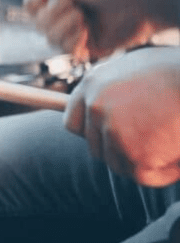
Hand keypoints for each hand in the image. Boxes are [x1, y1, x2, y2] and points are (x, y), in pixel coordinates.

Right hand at [24, 0, 179, 59]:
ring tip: (83, 18)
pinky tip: (86, 31)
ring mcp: (75, 30)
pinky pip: (65, 49)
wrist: (144, 1)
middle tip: (73, 4)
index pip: (31, 3)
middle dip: (51, 14)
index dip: (33, 2)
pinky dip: (73, 40)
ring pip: (48, 37)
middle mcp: (65, 12)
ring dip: (63, 26)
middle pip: (36, 22)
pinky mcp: (87, 46)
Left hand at [65, 47, 179, 186]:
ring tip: (171, 142)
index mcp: (92, 83)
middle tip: (151, 143)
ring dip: (143, 162)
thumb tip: (112, 107)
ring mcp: (112, 130)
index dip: (91, 133)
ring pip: (118, 164)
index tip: (110, 139)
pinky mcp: (134, 153)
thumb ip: (117, 88)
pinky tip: (178, 156)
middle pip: (96, 147)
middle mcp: (95, 106)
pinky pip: (143, 176)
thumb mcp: (138, 66)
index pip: (73, 122)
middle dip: (120, 150)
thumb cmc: (178, 71)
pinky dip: (162, 173)